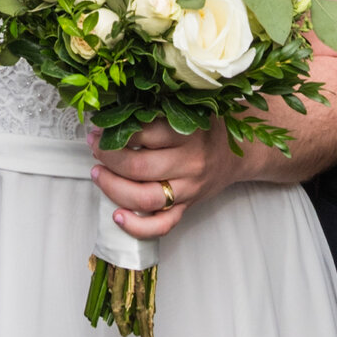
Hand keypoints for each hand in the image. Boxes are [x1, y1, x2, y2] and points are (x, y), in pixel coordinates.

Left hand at [87, 120, 262, 239]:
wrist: (241, 152)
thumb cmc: (208, 127)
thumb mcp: (188, 110)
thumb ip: (157, 111)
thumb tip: (114, 112)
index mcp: (188, 132)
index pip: (143, 133)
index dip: (114, 132)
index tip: (100, 128)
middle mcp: (189, 163)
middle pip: (138, 166)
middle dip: (108, 158)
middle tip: (95, 148)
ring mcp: (189, 188)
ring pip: (145, 197)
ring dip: (113, 187)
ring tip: (98, 173)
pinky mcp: (188, 207)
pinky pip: (162, 225)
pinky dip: (137, 226)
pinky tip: (117, 216)